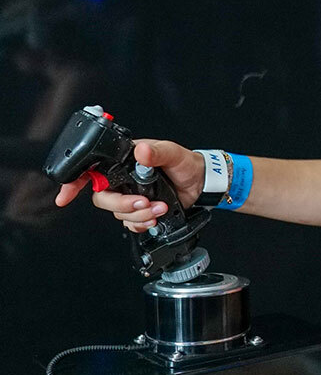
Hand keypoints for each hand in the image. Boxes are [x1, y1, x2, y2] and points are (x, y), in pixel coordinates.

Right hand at [54, 140, 205, 231]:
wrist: (201, 183)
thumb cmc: (185, 164)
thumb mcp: (173, 153)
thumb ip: (157, 152)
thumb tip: (142, 150)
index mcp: (124, 161)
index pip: (91, 170)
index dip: (74, 183)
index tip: (66, 196)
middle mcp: (123, 180)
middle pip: (103, 198)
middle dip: (122, 204)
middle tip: (144, 203)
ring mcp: (130, 196)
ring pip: (118, 213)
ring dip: (138, 214)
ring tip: (159, 207)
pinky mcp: (140, 211)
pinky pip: (130, 223)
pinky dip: (142, 223)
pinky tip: (156, 217)